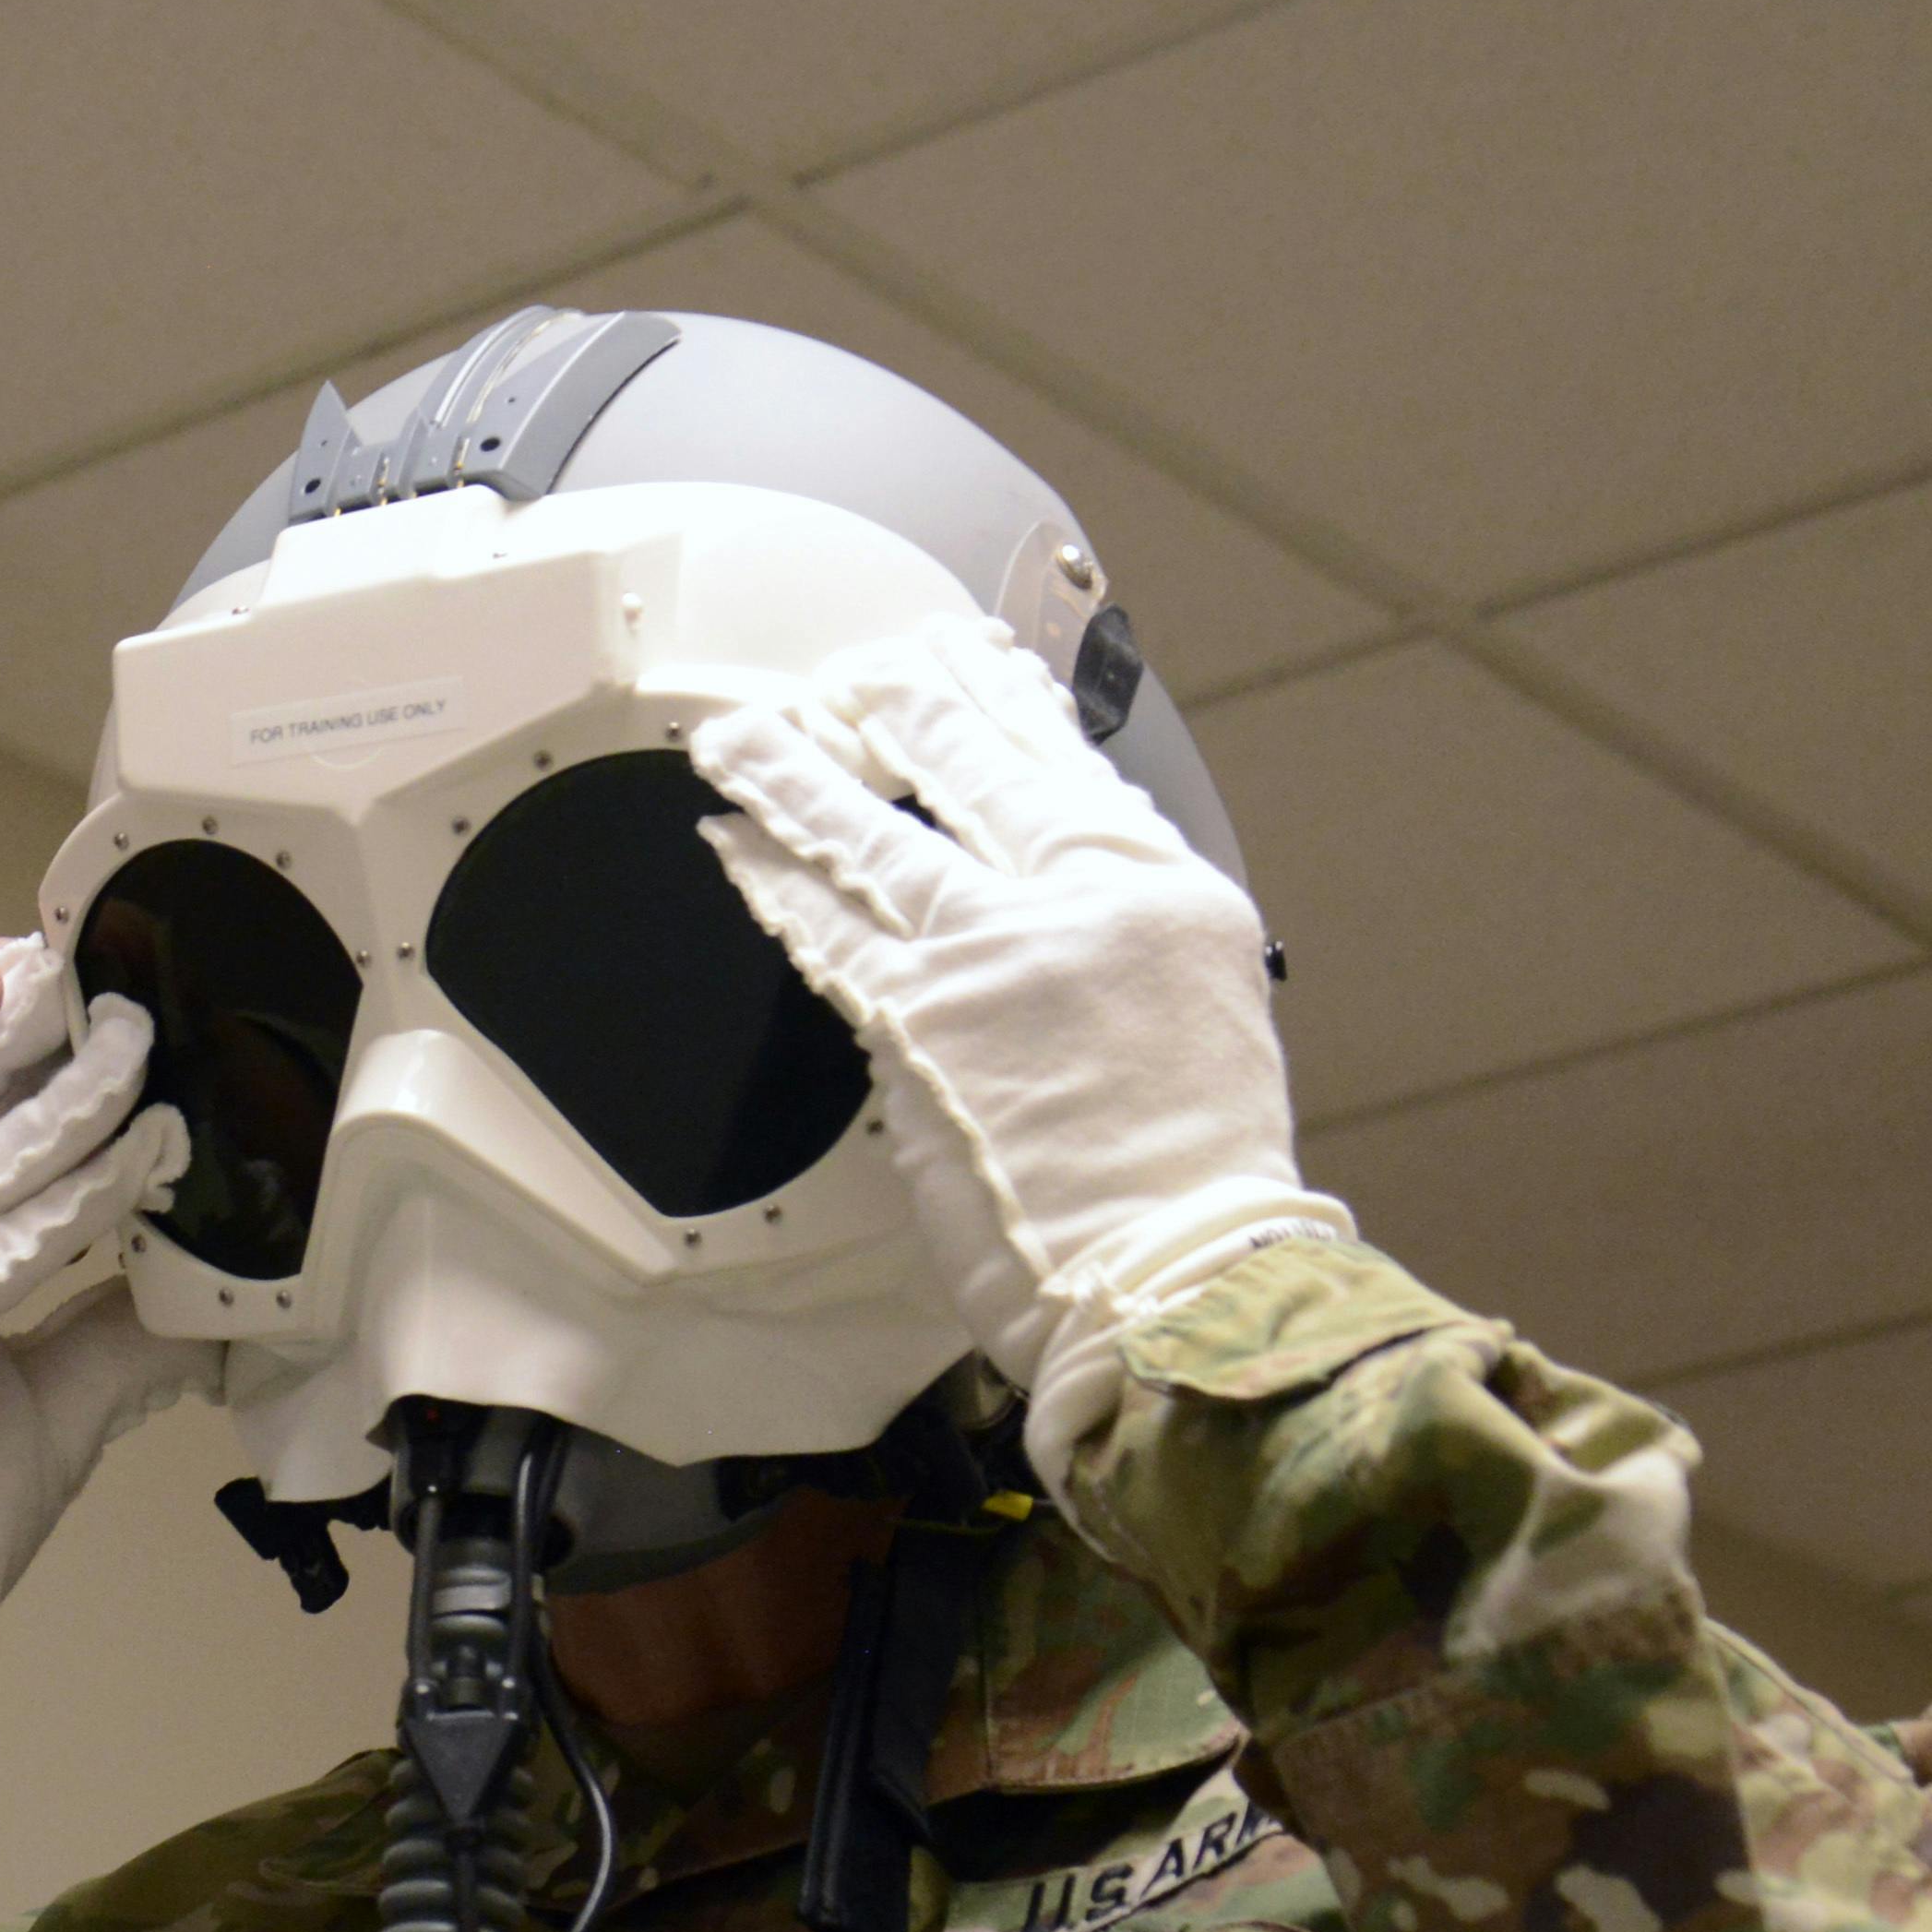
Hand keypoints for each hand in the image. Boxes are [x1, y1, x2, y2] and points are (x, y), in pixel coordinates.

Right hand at [0, 946, 210, 1862]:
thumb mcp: (42, 1420)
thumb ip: (109, 1349)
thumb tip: (198, 1306)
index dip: (51, 1083)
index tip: (129, 1037)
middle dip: (60, 1050)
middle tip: (145, 991)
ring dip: (79, 1088)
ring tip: (146, 1030)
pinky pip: (5, 1225)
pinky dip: (84, 1181)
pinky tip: (145, 1145)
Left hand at [688, 618, 1346, 1482]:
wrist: (1177, 1272)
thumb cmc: (1190, 1178)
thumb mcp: (1195, 1010)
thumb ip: (1109, 938)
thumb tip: (1028, 899)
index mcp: (1163, 893)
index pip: (1064, 766)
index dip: (996, 703)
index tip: (960, 659)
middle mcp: (1078, 903)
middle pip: (964, 773)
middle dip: (891, 710)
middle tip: (841, 673)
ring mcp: (990, 956)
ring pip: (869, 838)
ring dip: (792, 778)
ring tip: (739, 738)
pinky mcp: (915, 1022)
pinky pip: (824, 933)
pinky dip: (771, 886)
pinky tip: (735, 850)